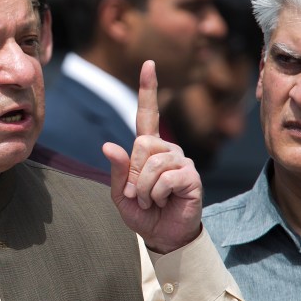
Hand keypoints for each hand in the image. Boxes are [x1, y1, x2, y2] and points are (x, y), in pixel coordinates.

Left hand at [103, 61, 201, 253]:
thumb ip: (116, 170)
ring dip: (143, 188)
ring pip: (152, 163)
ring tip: (151, 200)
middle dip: (133, 174)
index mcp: (148, 149)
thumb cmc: (143, 213)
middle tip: (139, 194)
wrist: (163, 236)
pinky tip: (163, 202)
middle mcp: (167, 149)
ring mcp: (181, 161)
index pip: (148, 114)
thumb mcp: (120, 193)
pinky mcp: (191, 176)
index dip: (148, 89)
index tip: (148, 64)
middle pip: (142, 144)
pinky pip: (165, 178)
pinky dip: (156, 194)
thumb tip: (109, 145)